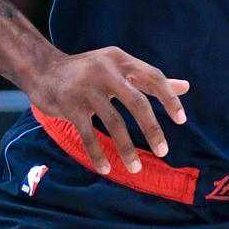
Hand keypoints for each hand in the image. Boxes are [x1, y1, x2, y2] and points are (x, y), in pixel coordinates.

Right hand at [25, 47, 190, 175]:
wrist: (42, 70)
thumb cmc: (87, 72)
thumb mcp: (118, 68)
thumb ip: (149, 80)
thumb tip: (186, 86)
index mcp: (120, 59)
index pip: (153, 77)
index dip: (169, 99)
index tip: (181, 121)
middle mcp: (105, 70)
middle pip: (137, 101)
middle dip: (152, 129)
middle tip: (164, 151)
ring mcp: (86, 88)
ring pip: (114, 122)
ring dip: (127, 148)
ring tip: (136, 168)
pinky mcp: (69, 105)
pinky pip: (88, 134)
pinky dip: (98, 153)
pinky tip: (106, 168)